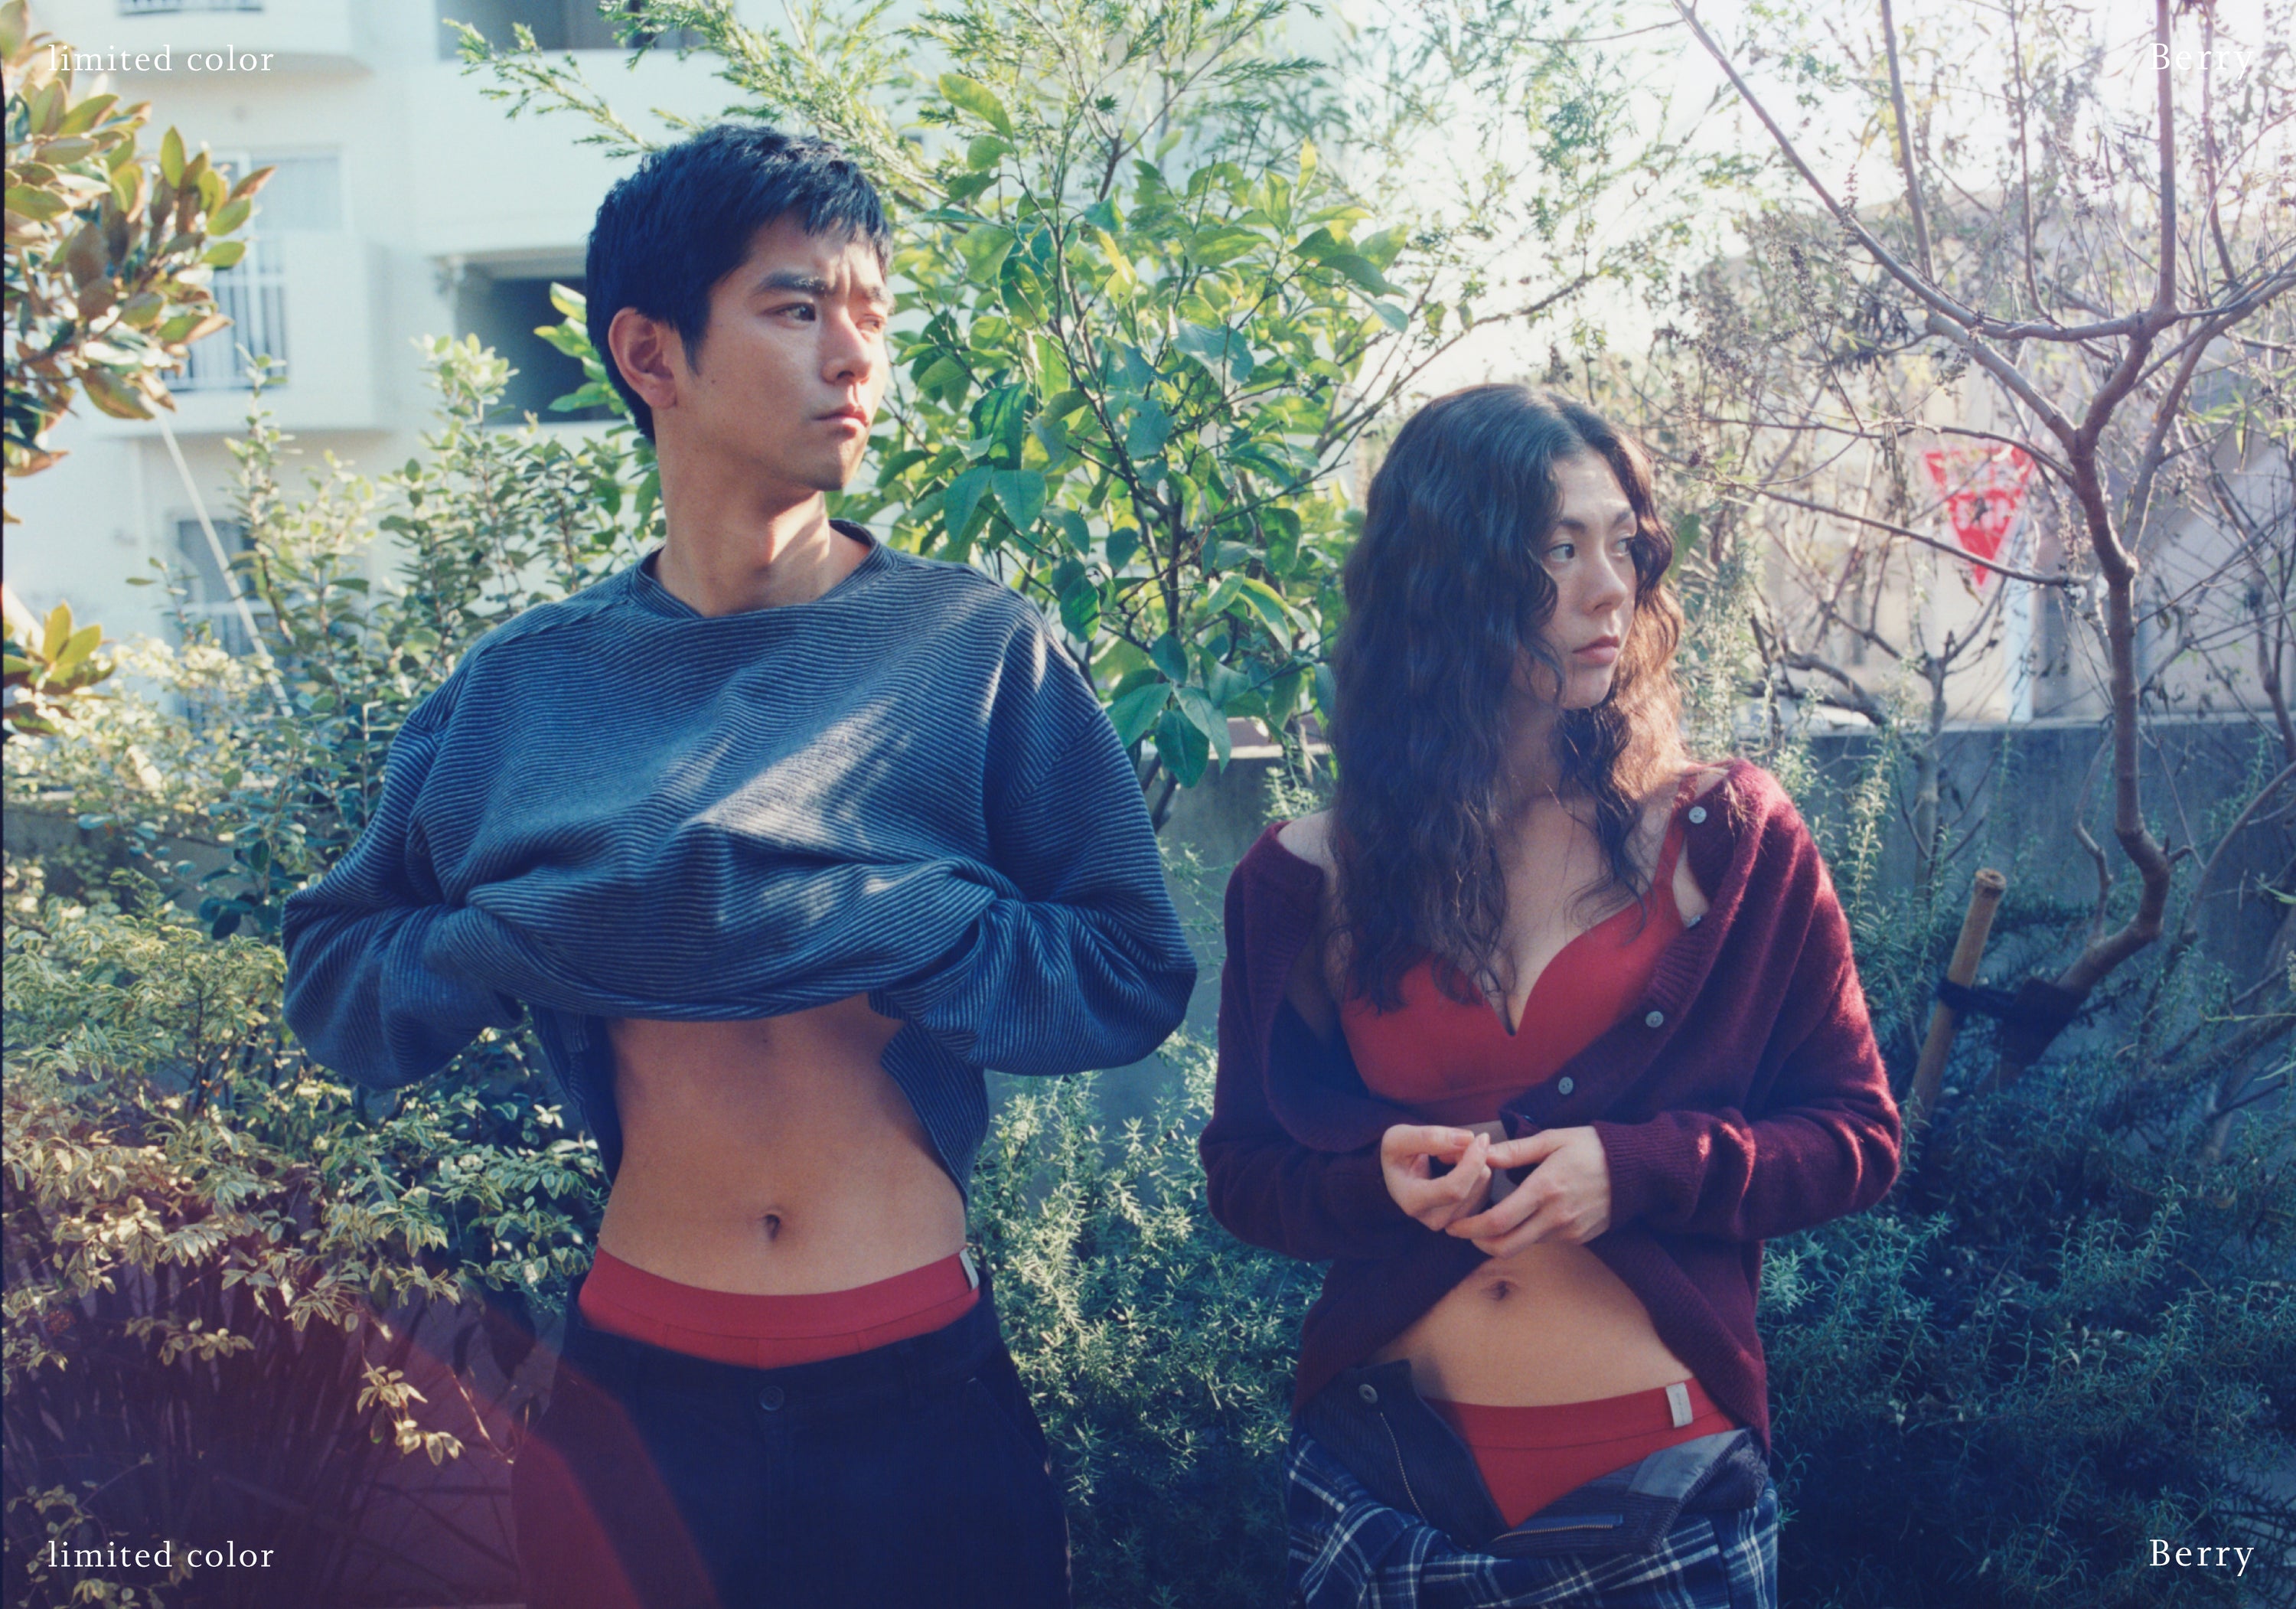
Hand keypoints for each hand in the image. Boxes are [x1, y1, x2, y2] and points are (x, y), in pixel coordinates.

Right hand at [1380, 1124, 1493, 1231]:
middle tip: (1452, 1142)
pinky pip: (1486, 1188)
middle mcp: (1434, 1219)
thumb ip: (1429, 1137)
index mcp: (1414, 1202)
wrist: (1396, 1175)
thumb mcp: (1398, 1138)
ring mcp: (1452, 1222)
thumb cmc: (1396, 1156)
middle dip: (1471, 1155)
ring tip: (1449, 1156)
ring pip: (1484, 1184)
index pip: (1454, 1189)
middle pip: (1474, 1184)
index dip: (1472, 1161)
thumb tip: (1467, 1139)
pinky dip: (1478, 1170)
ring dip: (1474, 1161)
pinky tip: (1459, 1167)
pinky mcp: (1466, 1217)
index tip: (1480, 1137)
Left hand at [1445, 1126, 1611, 1256]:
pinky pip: (1544, 1241)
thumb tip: (1482, 1154)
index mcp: (1546, 1188)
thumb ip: (1515, 1150)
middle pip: (1506, 1245)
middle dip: (1479, 1243)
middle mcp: (1556, 1216)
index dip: (1471, 1228)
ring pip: (1524, 1245)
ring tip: (1488, 1220)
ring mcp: (1569, 1231)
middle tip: (1464, 1231)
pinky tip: (1521, 1218)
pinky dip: (1526, 1235)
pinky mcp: (1579, 1238)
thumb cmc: (1592, 1148)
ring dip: (1502, 1239)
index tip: (1455, 1226)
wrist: (1637, 1170)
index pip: (1499, 1221)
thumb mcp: (1553, 1139)